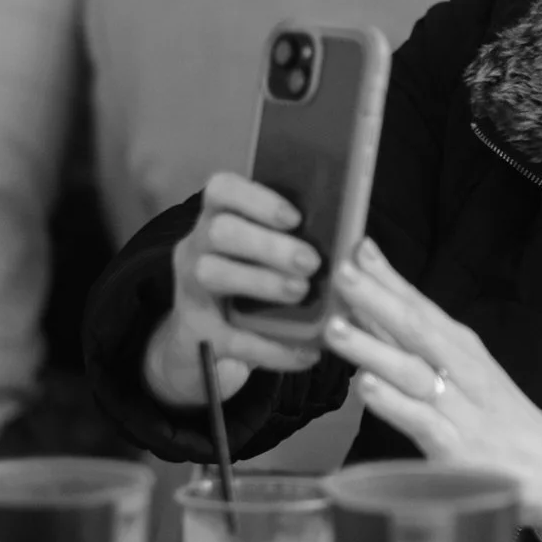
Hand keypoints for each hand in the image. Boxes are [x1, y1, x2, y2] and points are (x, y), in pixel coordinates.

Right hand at [146, 173, 323, 405]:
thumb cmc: (250, 289)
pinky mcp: (194, 334)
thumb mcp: (264, 260)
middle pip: (220, 230)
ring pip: (213, 272)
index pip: (222, 189)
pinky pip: (231, 338)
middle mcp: (196, 247)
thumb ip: (295, 244)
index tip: (295, 217)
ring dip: (261, 281)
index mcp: (217, 219)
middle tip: (311, 262)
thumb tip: (352, 241)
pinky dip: (272, 348)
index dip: (257, 198)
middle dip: (268, 244)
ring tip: (300, 291)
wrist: (202, 348)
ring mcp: (189, 289)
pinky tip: (306, 353)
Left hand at [324, 239, 541, 538]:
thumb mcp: (467, 374)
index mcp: (463, 349)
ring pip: (411, 372)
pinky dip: (393, 403)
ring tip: (335, 328)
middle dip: (376, 299)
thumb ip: (419, 349)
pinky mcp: (456, 450)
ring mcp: (459, 409)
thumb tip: (366, 314)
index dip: (388, 276)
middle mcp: (462, 370)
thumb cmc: (502, 420)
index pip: (421, 305)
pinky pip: (420, 422)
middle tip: (341, 271)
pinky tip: (365, 387)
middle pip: (416, 329)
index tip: (356, 245)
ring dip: (372, 347)